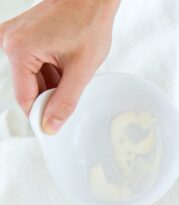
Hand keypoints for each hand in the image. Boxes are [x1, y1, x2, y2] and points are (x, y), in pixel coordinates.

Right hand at [0, 0, 118, 133]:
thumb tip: (51, 125)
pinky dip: (52, 70)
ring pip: (33, 77)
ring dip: (54, 82)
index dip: (42, 115)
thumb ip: (66, 101)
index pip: (25, 98)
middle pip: (28, 87)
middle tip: (74, 91)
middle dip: (52, 94)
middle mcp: (10, 42)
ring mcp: (15, 36)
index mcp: (19, 50)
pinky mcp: (24, 35)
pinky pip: (34, 63)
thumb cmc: (88, 23)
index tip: (55, 127)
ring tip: (73, 70)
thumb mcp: (81, 70)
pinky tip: (68, 65)